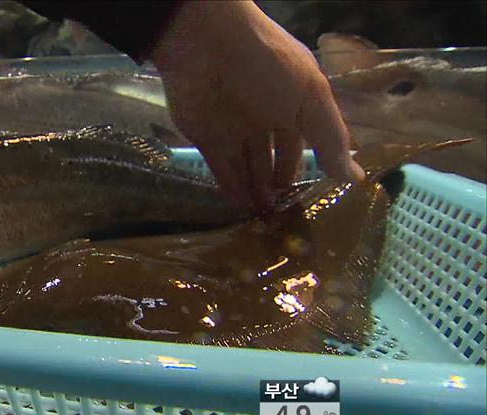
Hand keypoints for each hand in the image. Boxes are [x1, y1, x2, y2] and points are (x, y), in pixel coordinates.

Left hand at [150, 1, 364, 208]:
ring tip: (266, 221)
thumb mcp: (312, 100)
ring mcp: (234, 128)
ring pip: (248, 167)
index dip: (309, 169)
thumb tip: (356, 179)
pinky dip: (231, 187)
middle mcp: (265, 117)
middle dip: (280, 186)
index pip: (304, 143)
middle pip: (274, 159)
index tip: (315, 201)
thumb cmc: (269, 67)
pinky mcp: (206, 136)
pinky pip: (221, 167)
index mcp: (294, 104)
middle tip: (287, 217)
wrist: (207, 46)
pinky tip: (243, 208)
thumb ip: (331, 140)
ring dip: (257, 192)